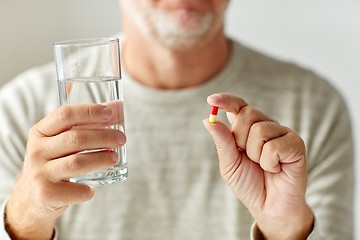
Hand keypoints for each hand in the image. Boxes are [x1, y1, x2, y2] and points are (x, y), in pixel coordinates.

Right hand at [5, 103, 125, 239]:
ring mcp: (39, 173)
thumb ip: (87, 124)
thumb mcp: (61, 142)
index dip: (89, 112)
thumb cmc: (54, 164)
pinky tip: (91, 189)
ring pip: (77, 162)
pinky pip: (76, 190)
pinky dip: (88, 190)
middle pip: (75, 138)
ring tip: (114, 157)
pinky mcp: (46, 195)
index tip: (110, 113)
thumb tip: (118, 107)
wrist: (31, 200)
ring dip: (101, 159)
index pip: (64, 115)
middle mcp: (36, 151)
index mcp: (40, 133)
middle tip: (121, 139)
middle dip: (103, 137)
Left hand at [203, 93, 313, 239]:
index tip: (211, 99)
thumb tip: (208, 120)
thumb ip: (222, 142)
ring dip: (255, 155)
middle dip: (241, 139)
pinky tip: (275, 169)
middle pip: (247, 114)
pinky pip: (274, 146)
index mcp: (248, 128)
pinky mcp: (296, 144)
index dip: (226, 100)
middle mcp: (266, 126)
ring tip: (263, 166)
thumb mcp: (229, 164)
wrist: (270, 207)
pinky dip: (269, 163)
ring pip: (260, 130)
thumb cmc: (249, 183)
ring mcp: (282, 133)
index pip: (238, 106)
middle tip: (248, 157)